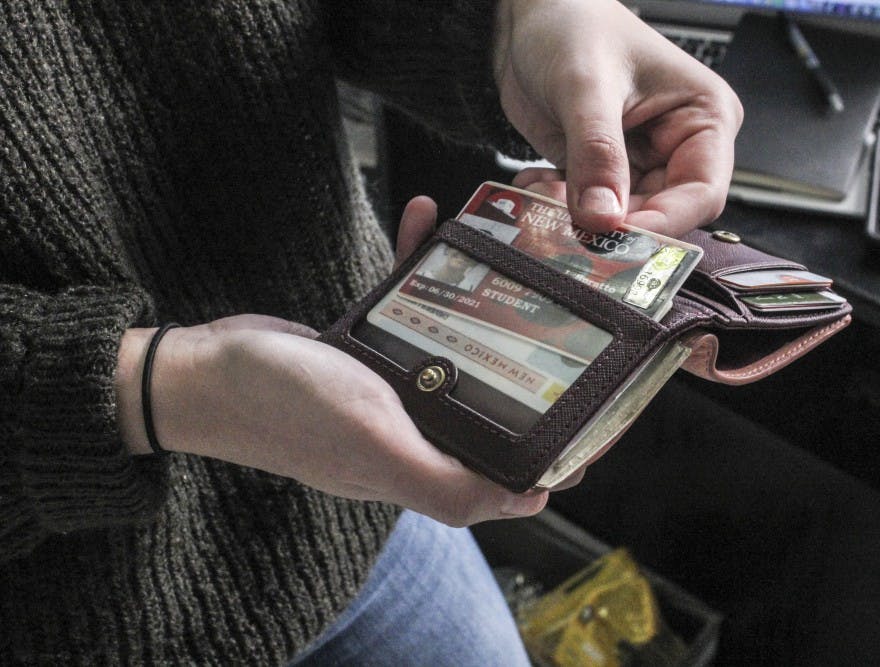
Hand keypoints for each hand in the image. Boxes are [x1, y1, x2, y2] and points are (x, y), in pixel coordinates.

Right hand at [114, 201, 547, 526]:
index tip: (601, 398)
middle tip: (566, 308)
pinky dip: (420, 267)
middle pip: (498, 403)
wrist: (204, 371)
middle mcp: (418, 433)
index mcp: (429, 465)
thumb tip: (533, 501)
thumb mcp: (378, 446)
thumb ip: (450, 483)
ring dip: (483, 303)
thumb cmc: (287, 409)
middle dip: (536, 360)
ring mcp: (393, 392)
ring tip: (506, 252)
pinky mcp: (367, 355)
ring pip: (458, 348)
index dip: (566, 443)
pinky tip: (426, 218)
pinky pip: (409, 310)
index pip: (517, 467)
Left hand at [493, 0, 742, 236]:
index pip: (702, 192)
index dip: (663, 223)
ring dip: (578, 216)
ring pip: (619, 218)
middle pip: (661, 213)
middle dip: (612, 223)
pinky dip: (559, 207)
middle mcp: (679, 145)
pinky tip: (535, 184)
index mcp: (704, 115)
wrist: (531, 17)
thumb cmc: (574, 25)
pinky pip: (589, 209)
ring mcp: (640, 161)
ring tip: (542, 194)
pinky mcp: (604, 171)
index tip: (618, 237)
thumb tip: (603, 218)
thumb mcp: (586, 86)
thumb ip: (596, 153)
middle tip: (569, 224)